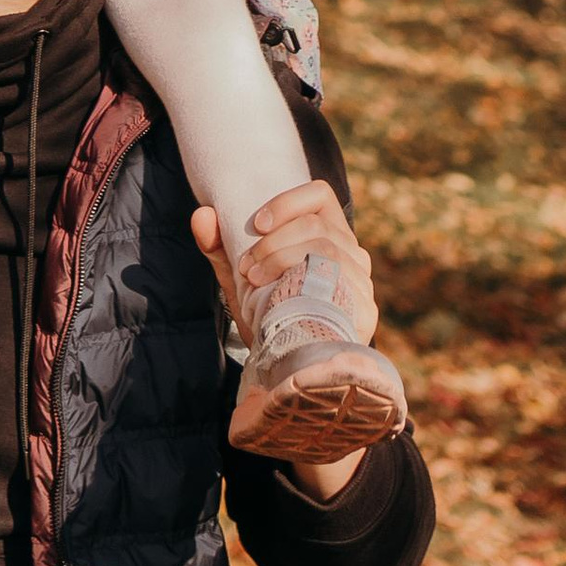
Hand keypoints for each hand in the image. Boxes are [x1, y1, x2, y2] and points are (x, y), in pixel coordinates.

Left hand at [191, 180, 381, 501]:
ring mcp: (361, 283)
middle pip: (317, 224)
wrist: (292, 369)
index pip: (320, 196)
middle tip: (247, 268)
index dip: (288, 202)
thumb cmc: (271, 314)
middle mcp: (352, 255)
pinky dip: (303, 281)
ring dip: (281, 258)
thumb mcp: (241, 280)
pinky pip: (340, 282)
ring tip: (255, 281)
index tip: (257, 224)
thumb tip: (201, 214)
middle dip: (274, 241)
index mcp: (328, 236)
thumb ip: (219, 248)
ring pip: (326, 247)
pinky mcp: (364, 310)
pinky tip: (281, 298)